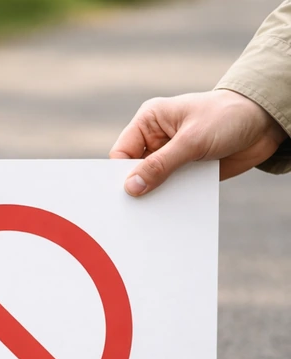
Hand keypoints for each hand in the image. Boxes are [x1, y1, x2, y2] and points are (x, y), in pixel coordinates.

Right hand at [109, 89, 286, 195]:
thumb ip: (161, 165)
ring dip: (155, 196)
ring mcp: (171, 156)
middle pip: (133, 171)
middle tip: (133, 209)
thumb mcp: (192, 140)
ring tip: (153, 214)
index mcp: (149, 122)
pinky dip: (172, 200)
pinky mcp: (185, 171)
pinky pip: (171, 190)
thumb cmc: (228, 117)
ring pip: (152, 183)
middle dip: (136, 188)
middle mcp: (156, 140)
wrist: (265, 123)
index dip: (119, 174)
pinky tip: (172, 211)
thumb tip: (132, 188)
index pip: (122, 153)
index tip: (123, 194)